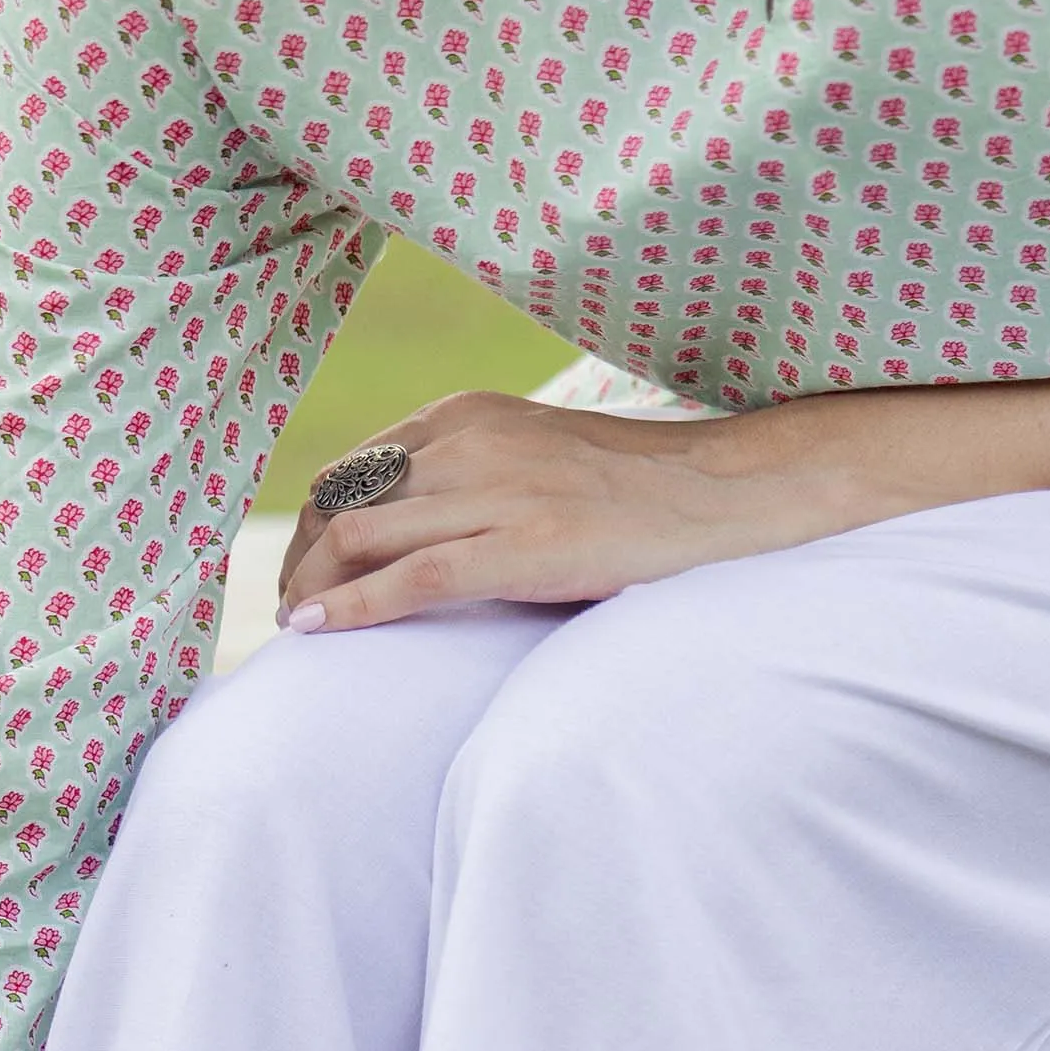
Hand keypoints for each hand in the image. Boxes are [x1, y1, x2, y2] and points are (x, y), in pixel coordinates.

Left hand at [275, 296, 1049, 636]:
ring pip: (365, 537)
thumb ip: (497, 488)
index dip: (320, 527)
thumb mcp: (563, 475)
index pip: (361, 467)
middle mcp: (479, 438)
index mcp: (478, 413)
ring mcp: (505, 489)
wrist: (758, 495)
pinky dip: (360, 607)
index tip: (305, 576)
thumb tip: (447, 533)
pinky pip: (418, 576)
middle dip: (304, 561)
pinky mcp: (532, 544)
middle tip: (292, 618)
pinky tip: (320, 636)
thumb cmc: (663, 501)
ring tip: (300, 634)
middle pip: (346, 502)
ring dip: (318, 589)